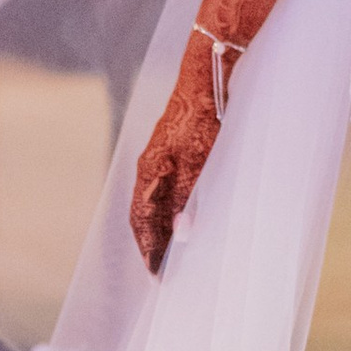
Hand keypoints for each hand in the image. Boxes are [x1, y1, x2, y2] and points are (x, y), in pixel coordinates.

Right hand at [129, 71, 220, 275]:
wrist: (209, 76)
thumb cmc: (203, 117)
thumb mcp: (198, 160)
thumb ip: (187, 196)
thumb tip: (181, 233)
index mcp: (149, 171)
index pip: (142, 220)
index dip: (149, 249)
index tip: (158, 275)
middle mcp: (150, 167)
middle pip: (145, 215)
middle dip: (153, 244)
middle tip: (164, 271)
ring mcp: (162, 158)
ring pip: (157, 203)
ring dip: (163, 228)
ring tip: (175, 253)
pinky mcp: (177, 151)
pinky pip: (169, 189)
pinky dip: (173, 209)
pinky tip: (187, 217)